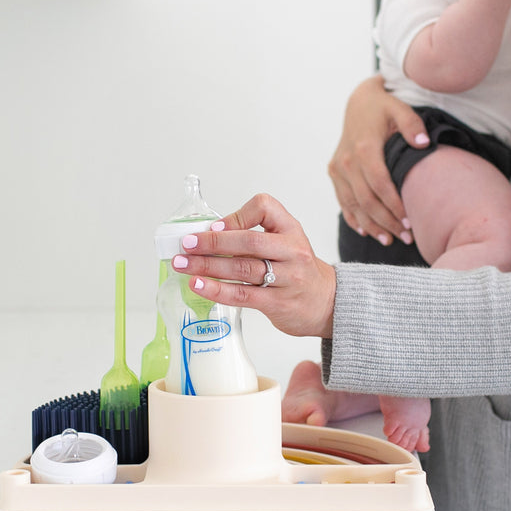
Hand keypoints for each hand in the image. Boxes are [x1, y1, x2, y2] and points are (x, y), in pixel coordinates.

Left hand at [172, 193, 335, 337]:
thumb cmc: (298, 269)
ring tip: (183, 264)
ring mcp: (287, 278)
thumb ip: (256, 234)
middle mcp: (292, 250)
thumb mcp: (286, 240)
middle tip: (187, 244)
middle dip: (213, 242)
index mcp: (291, 228)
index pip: (265, 207)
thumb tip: (209, 235)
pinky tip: (199, 285)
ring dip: (208, 266)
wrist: (327, 301)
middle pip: (249, 241)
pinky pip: (243, 295)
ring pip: (243, 269)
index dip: (237, 215)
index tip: (215, 225)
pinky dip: (217, 290)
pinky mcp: (278, 303)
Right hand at [328, 76, 422, 246]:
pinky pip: (342, 200)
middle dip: (386, 222)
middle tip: (406, 237)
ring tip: (390, 240)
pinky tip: (366, 231)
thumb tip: (424, 144)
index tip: (410, 221)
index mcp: (364, 148)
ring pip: (353, 205)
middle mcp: (347, 161)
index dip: (394, 205)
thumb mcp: (400, 108)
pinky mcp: (334, 171)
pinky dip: (353, 218)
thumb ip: (413, 125)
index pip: (380, 185)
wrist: (359, 101)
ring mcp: (338, 168)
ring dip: (371, 225)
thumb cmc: (384, 107)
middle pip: (366, 200)